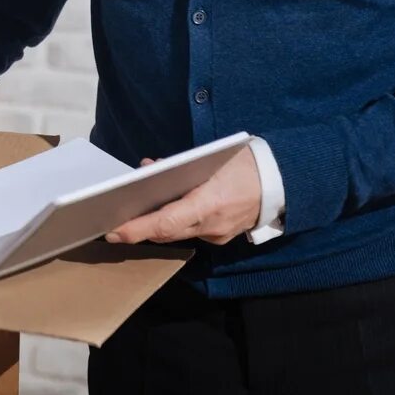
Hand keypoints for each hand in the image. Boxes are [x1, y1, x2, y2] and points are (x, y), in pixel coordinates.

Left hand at [105, 147, 261, 245]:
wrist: (284, 182)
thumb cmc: (244, 163)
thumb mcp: (210, 157)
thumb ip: (177, 165)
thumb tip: (148, 168)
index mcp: (209, 203)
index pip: (166, 222)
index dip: (137, 229)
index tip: (114, 231)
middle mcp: (212, 225)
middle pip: (166, 232)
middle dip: (138, 229)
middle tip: (110, 225)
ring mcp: (218, 234)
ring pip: (177, 233)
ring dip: (154, 225)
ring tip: (130, 215)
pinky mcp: (221, 237)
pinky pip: (191, 232)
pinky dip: (175, 222)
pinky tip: (162, 210)